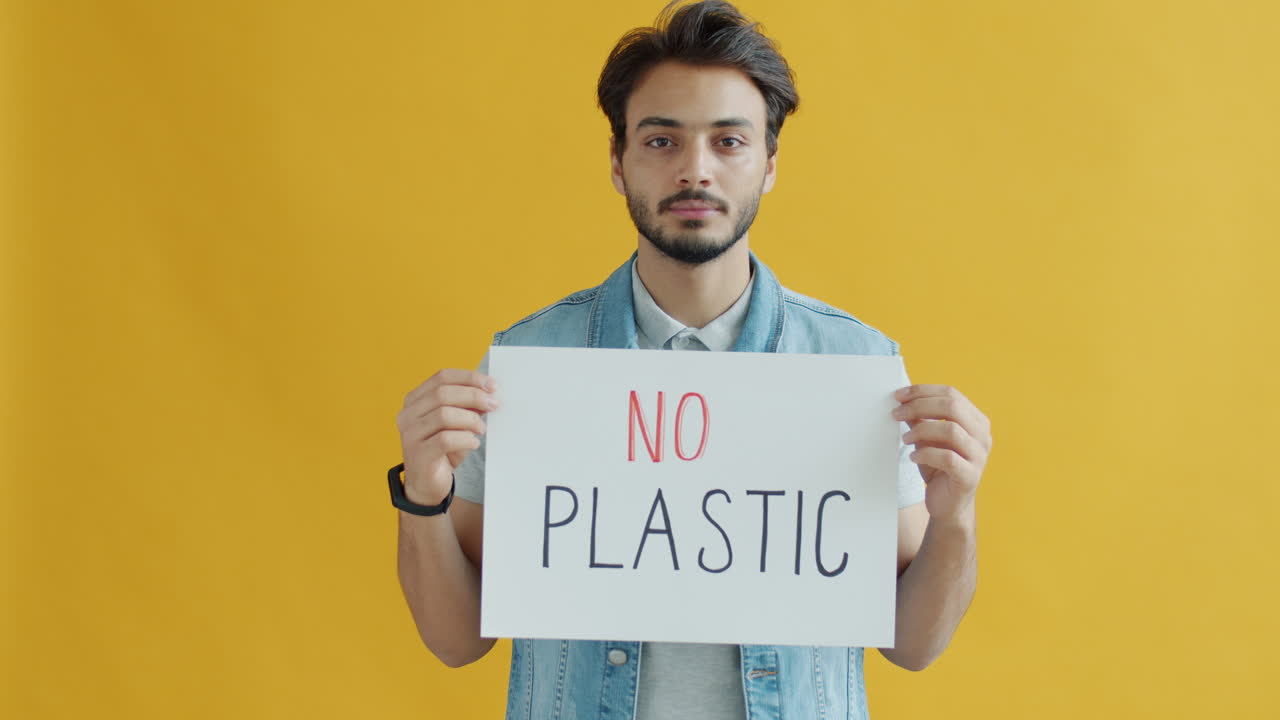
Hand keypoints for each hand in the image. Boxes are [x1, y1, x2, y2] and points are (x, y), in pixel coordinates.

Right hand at [397, 369, 498, 504]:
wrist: (427, 484)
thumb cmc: (443, 450)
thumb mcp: (456, 424)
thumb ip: (467, 407)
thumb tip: (488, 394)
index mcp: (415, 400)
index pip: (442, 377)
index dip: (469, 378)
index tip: (492, 385)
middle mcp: (408, 414)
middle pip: (443, 393)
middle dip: (474, 396)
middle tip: (494, 405)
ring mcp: (410, 435)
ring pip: (444, 415)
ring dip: (470, 420)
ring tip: (481, 429)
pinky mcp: (418, 455)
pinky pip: (445, 439)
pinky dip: (465, 439)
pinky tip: (473, 443)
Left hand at [892, 384, 991, 523]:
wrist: (948, 505)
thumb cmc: (938, 467)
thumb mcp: (927, 439)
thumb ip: (919, 419)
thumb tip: (901, 399)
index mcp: (976, 421)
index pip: (951, 394)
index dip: (922, 391)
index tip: (898, 395)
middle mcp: (982, 435)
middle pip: (952, 407)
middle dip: (919, 406)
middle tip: (896, 413)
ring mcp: (979, 456)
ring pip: (951, 430)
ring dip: (921, 430)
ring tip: (905, 439)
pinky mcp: (970, 476)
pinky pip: (948, 458)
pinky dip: (926, 454)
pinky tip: (913, 457)